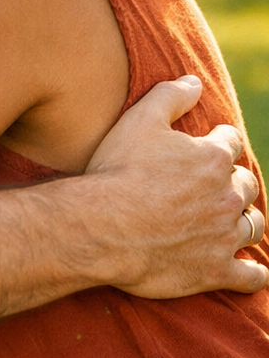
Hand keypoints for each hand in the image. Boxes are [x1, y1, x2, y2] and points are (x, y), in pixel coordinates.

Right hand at [84, 76, 266, 296]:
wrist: (104, 225)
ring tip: (232, 219)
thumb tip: (195, 81)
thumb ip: (170, 96)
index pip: (230, 141)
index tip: (210, 143)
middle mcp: (226, 196)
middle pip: (245, 184)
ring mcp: (224, 236)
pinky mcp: (216, 271)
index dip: (219, 139)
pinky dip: (253, 273)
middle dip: (234, 180)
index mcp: (212, 158)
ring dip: (245, 219)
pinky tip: (250, 270)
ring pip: (252, 225)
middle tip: (215, 183)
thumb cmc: (119, 169)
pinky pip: (251, 276)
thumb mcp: (139, 120)